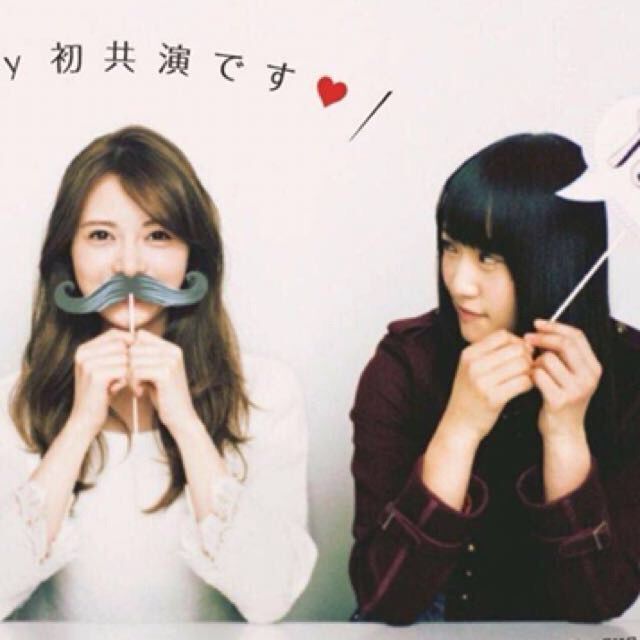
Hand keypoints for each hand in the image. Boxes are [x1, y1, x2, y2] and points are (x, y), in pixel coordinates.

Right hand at [69, 328, 134, 437]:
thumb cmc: (100, 393)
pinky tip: (118, 388)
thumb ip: (116, 352)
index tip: (135, 356)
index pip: (114, 334)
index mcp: (84, 349)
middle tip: (129, 375)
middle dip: (130, 359)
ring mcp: (88, 364)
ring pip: (125, 358)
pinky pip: (124, 370)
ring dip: (128, 371)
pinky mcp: (96, 375)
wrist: (86, 419)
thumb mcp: (105, 368)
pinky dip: (126, 380)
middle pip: (121, 345)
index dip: (128, 343)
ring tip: (121, 383)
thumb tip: (138, 335)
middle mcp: (83, 353)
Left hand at [128, 329, 199, 437]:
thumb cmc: (164, 396)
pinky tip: (140, 393)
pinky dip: (133, 383)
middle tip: (128, 382)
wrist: (181, 417)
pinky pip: (136, 371)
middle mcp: (173, 351)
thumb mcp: (155, 372)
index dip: (130, 351)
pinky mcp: (165, 374)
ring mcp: (171, 361)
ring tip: (136, 388)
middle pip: (135, 347)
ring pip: (133, 359)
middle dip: (127, 365)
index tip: (130, 369)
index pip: (141, 335)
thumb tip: (120, 345)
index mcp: (172, 348)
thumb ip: (144, 358)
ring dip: (129, 376)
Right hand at [442, 329, 533, 443]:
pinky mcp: (493, 398)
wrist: (459, 424)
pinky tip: (525, 388)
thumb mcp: (470, 368)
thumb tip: (523, 343)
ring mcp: (482, 382)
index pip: (502, 335)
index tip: (520, 353)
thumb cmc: (470, 394)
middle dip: (526, 356)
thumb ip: (490, 353)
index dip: (517, 341)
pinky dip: (529, 384)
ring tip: (527, 377)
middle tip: (528, 367)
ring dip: (530, 370)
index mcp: (468, 354)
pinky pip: (523, 382)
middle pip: (515, 348)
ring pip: (522, 364)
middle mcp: (473, 365)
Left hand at [524, 319, 601, 440]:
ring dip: (534, 361)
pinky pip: (538, 376)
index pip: (577, 336)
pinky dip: (530, 375)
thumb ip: (563, 354)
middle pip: (564, 344)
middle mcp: (588, 377)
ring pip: (548, 359)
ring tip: (533, 370)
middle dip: (542, 338)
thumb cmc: (560, 398)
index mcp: (593, 368)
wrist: (563, 432)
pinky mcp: (560, 400)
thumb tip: (541, 327)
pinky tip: (529, 381)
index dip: (555, 326)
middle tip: (526, 338)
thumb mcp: (570, 375)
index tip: (537, 323)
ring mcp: (576, 390)